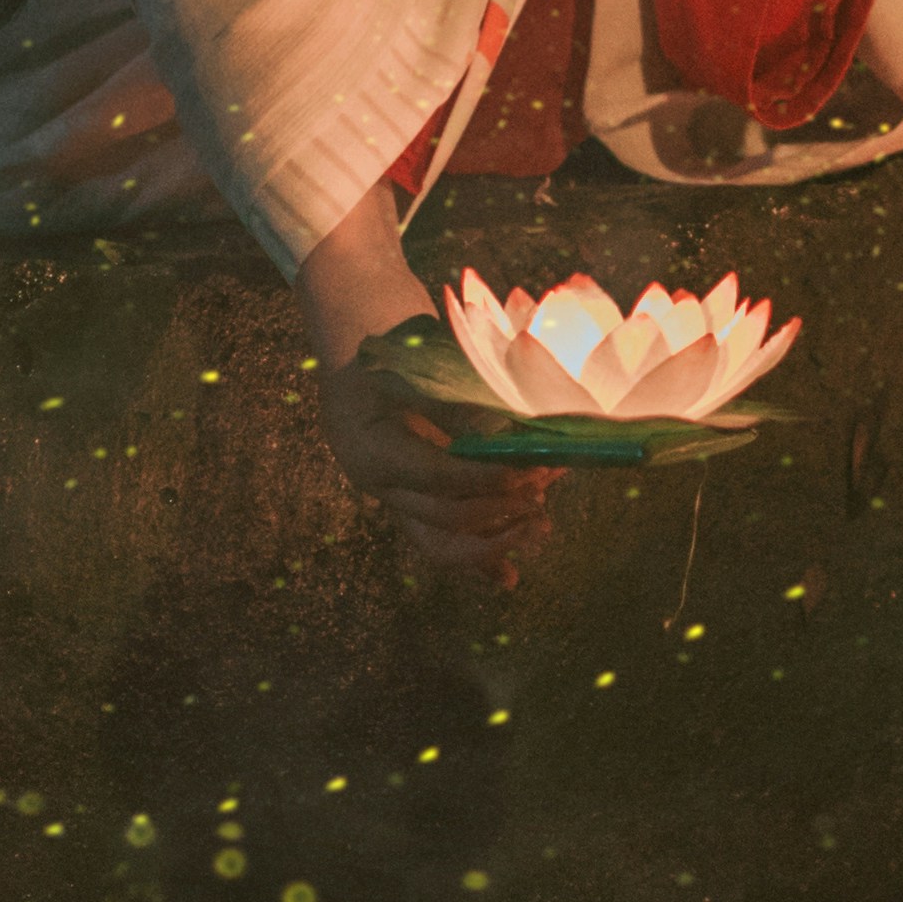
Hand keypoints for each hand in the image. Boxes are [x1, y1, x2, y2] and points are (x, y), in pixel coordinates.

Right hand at [297, 196, 558, 587]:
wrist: (360, 322)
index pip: (436, 479)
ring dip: (493, 542)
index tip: (530, 472)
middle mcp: (376, 479)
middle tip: (542, 495)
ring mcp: (392, 489)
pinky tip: (507, 579)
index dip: (487, 481)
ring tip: (539, 529)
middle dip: (497, 513)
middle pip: (439, 521)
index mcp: (370, 447)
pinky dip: (475, 556)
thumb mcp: (422, 360)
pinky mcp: (411, 491)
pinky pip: (440, 535)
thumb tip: (512, 444)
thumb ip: (462, 407)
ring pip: (438, 540)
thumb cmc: (391, 332)